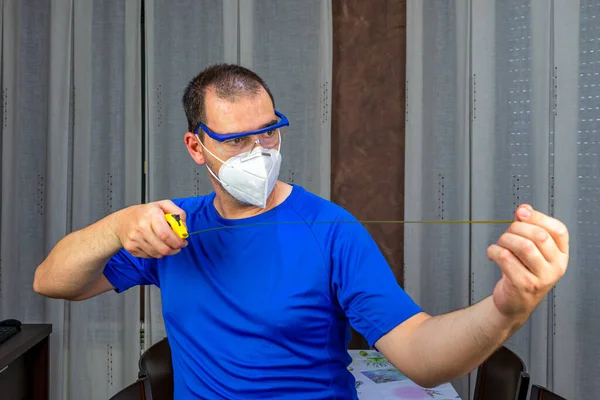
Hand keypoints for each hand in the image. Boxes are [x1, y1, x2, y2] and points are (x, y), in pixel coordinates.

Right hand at [114, 200, 187, 257]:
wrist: (122, 221)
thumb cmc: (145, 213)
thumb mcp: (163, 205)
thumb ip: (178, 213)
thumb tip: (183, 229)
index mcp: (151, 215)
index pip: (165, 234)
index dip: (177, 241)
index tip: (183, 242)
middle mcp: (141, 227)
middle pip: (163, 248)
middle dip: (174, 249)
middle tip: (178, 246)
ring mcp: (134, 239)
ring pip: (157, 254)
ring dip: (166, 252)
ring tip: (168, 245)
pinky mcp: (131, 248)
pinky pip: (150, 256)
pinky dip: (156, 253)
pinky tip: (156, 245)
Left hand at [487, 204, 568, 319]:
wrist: (514, 303)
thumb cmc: (521, 271)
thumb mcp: (529, 249)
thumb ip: (528, 227)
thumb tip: (523, 209)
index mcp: (561, 255)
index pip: (558, 230)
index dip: (538, 217)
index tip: (521, 213)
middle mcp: (556, 267)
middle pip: (539, 236)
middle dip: (516, 228)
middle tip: (506, 234)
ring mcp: (542, 278)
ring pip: (523, 246)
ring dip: (505, 240)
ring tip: (499, 245)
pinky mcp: (524, 285)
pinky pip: (506, 258)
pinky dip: (494, 251)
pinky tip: (492, 254)